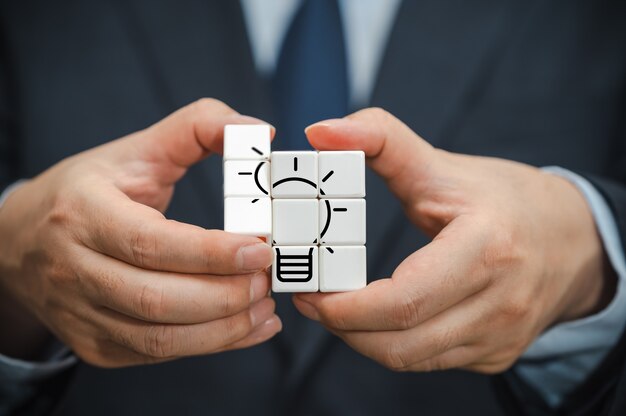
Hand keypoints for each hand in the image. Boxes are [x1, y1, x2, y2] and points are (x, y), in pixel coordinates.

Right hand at [0, 99, 280, 366]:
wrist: (23, 240)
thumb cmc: (91, 191)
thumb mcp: (137, 149)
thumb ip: (199, 127)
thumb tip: (261, 130)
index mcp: (83, 212)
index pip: (148, 242)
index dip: (209, 252)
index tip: (260, 250)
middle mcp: (73, 268)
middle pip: (155, 299)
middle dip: (224, 295)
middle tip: (267, 279)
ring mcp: (81, 314)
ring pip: (158, 337)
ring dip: (224, 328)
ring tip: (264, 306)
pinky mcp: (95, 344)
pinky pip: (158, 354)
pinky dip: (210, 345)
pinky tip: (245, 327)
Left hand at [293, 108, 614, 372]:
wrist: (570, 238)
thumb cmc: (502, 198)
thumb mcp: (443, 164)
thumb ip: (380, 139)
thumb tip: (320, 131)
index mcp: (488, 248)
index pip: (405, 300)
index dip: (347, 307)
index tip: (309, 292)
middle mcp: (500, 302)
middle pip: (401, 342)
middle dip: (343, 327)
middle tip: (311, 302)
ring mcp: (500, 336)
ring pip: (410, 359)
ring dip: (362, 339)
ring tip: (338, 308)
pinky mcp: (495, 354)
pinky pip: (429, 361)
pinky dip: (393, 343)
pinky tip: (378, 317)